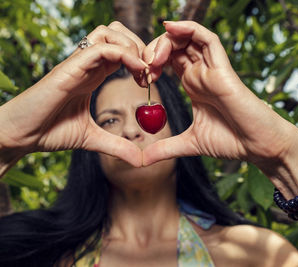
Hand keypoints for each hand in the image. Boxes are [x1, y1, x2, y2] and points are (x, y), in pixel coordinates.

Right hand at [0, 22, 146, 166]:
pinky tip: (136, 73)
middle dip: (140, 46)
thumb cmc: (50, 132)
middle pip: (118, 32)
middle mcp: (87, 65)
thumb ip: (118, 146)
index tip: (152, 80)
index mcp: (93, 75)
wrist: (20, 136)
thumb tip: (141, 161)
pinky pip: (100, 48)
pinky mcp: (70, 68)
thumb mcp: (93, 139)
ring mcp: (78, 64)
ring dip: (133, 47)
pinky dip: (124, 54)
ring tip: (143, 72)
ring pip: (109, 32)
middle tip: (151, 72)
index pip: (122, 51)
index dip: (141, 60)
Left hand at [142, 21, 297, 167]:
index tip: (139, 78)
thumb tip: (141, 161)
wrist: (257, 147)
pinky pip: (207, 39)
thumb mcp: (189, 144)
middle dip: (153, 50)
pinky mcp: (223, 69)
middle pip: (175, 46)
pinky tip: (170, 29)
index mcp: (194, 85)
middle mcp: (202, 73)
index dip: (150, 62)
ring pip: (189, 38)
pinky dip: (189, 28)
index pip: (169, 60)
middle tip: (142, 66)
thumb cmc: (231, 142)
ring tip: (153, 56)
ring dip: (166, 40)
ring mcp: (212, 69)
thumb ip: (165, 149)